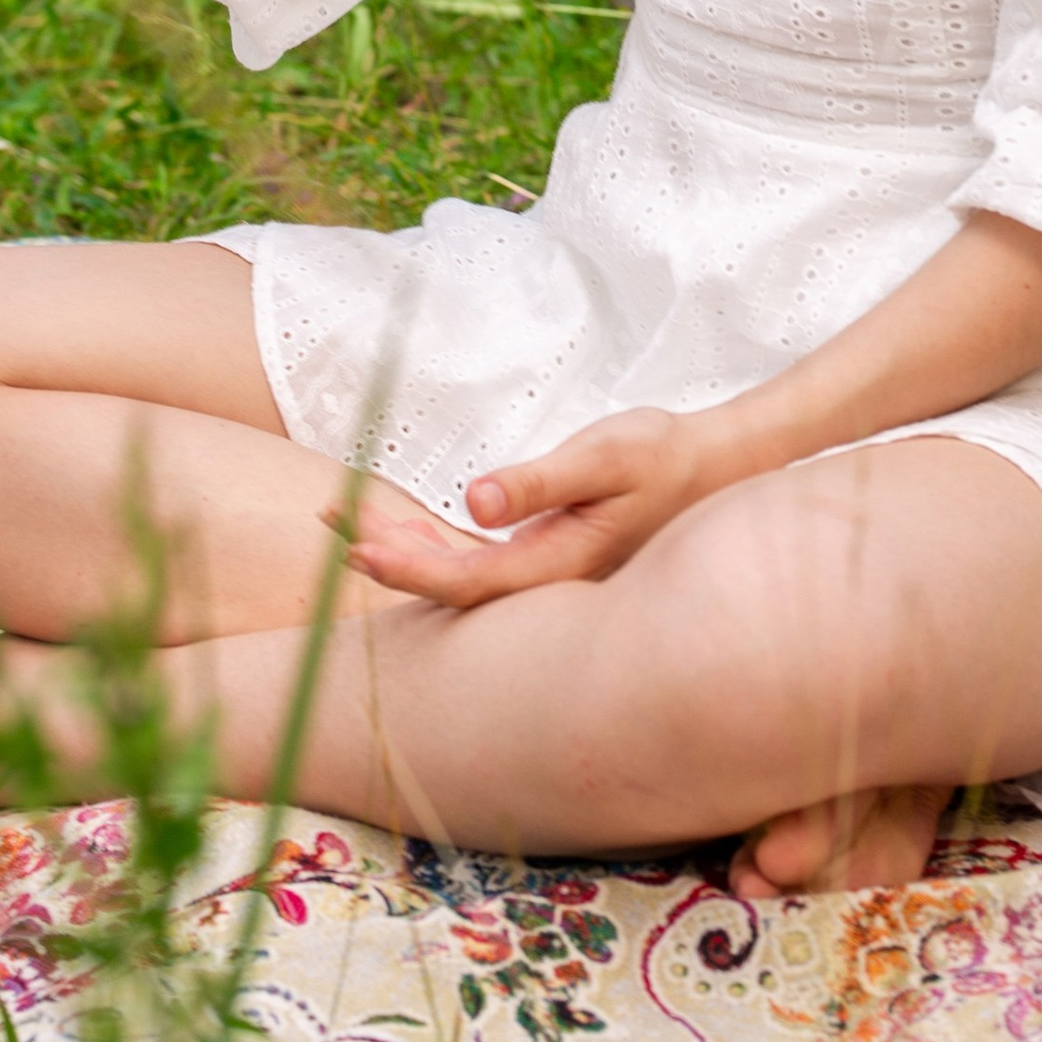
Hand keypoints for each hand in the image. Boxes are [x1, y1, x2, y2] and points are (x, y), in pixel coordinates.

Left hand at [335, 406, 737, 609]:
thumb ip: (540, 481)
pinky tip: (407, 533)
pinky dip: (436, 546)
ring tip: (344, 521)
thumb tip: (474, 501)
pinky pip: (479, 562)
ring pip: (460, 575)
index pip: (465, 581)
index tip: (356, 548)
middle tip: (324, 521)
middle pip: (450, 585)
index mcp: (557, 567)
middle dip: (386, 556)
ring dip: (404, 550)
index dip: (407, 568)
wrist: (717, 470)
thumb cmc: (663, 455)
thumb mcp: (605, 456)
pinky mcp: (548, 556)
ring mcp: (546, 575)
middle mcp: (546, 585)